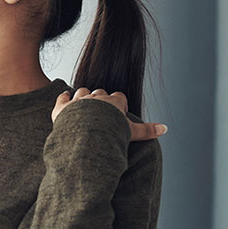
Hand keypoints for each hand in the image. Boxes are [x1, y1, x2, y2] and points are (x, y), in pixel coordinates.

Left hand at [52, 88, 167, 141]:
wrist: (86, 136)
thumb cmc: (110, 134)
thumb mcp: (131, 133)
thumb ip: (147, 130)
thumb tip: (165, 128)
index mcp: (113, 102)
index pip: (119, 97)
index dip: (119, 105)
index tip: (119, 113)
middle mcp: (96, 98)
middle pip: (100, 92)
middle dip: (101, 100)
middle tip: (102, 113)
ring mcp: (78, 101)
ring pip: (81, 93)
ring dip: (83, 98)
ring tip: (84, 107)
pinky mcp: (62, 108)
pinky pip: (62, 98)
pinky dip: (64, 99)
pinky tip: (65, 99)